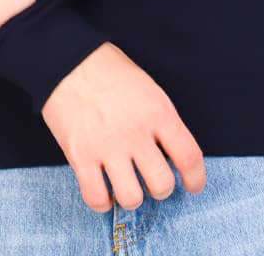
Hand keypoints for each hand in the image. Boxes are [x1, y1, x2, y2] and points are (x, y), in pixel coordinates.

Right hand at [40, 41, 206, 214]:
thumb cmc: (109, 71)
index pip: (189, 157)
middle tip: (152, 181)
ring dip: (132, 197)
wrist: (67, 60)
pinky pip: (96, 198)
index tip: (192, 185)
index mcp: (157, 112)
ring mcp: (107, 147)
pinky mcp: (80, 157)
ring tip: (127, 186)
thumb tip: (171, 155)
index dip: (196, 178)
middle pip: (162, 185)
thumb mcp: (148, 88)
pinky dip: (102, 202)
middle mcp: (135, 133)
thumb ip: (161, 121)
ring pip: (131, 198)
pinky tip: (104, 191)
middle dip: (161, 189)